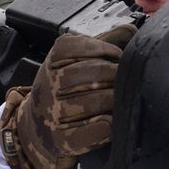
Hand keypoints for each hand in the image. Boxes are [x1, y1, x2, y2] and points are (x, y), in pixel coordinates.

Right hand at [0, 24, 136, 168]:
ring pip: (93, 101)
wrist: (37, 125)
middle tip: (126, 79)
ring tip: (123, 99)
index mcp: (53, 59)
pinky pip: (91, 130)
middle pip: (89, 73)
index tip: (118, 57)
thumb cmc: (63, 86)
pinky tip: (113, 121)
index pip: (80, 47)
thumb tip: (131, 29)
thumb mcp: (74, 58)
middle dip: (114, 75)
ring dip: (114, 99)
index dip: (106, 50)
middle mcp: (49, 84)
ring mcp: (53, 112)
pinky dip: (106, 125)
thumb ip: (103, 42)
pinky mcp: (62, 139)